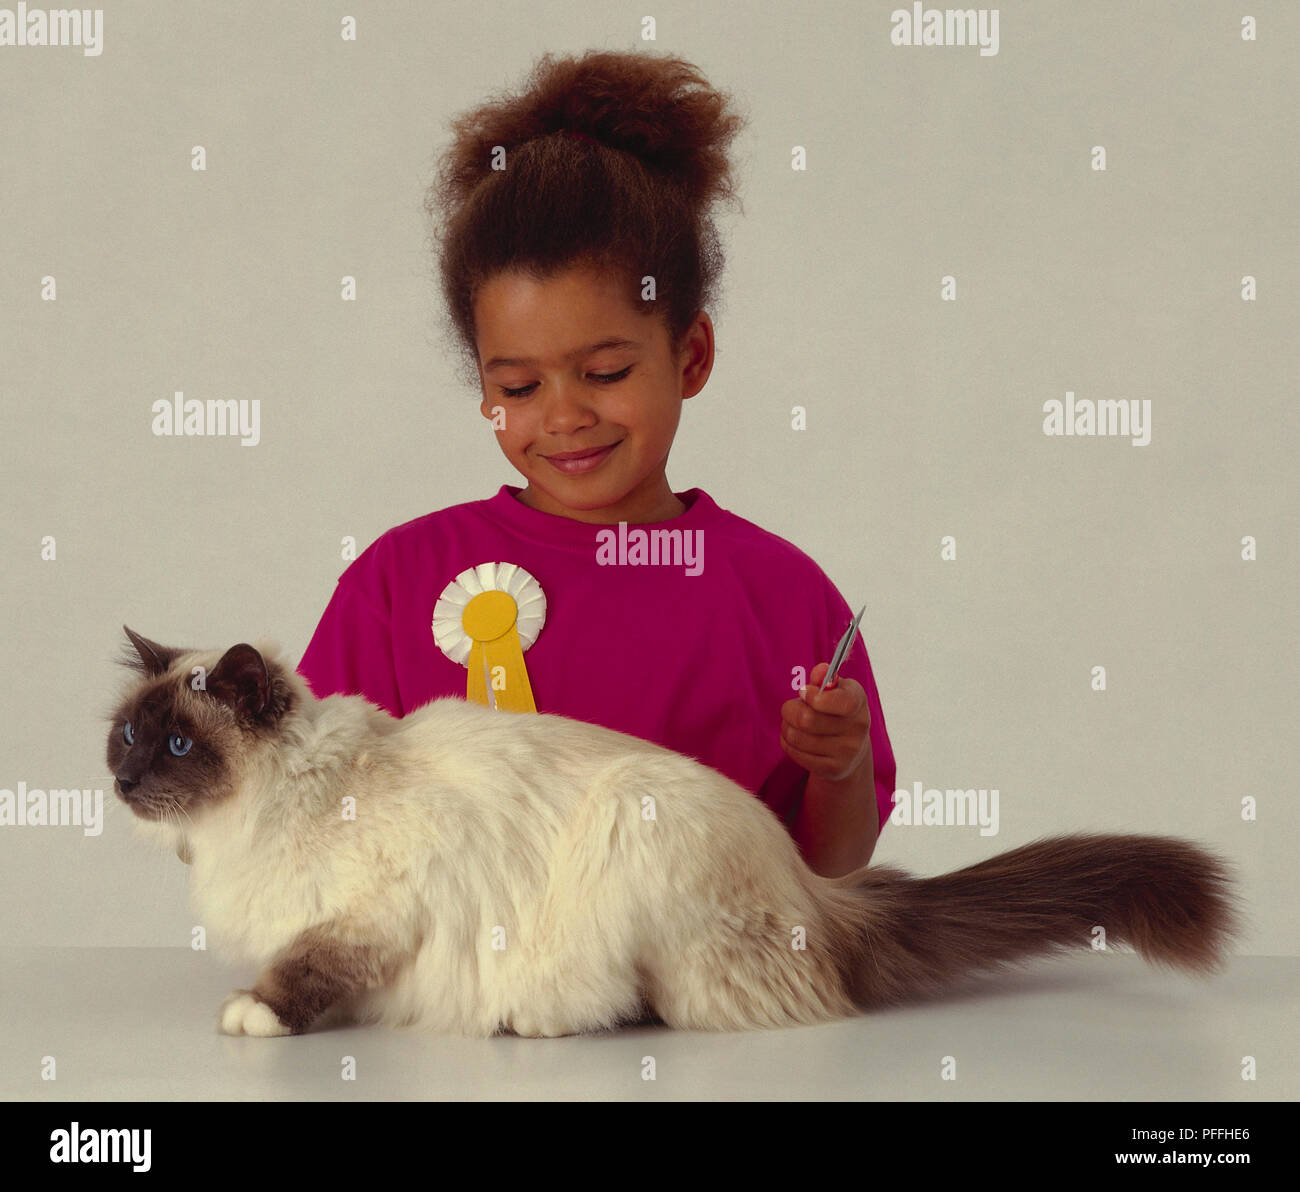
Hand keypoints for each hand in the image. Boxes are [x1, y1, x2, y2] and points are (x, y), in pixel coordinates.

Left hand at [779, 661, 872, 782]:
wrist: (851, 750)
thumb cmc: (836, 710)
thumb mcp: (834, 690)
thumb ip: (824, 678)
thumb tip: (821, 670)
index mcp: (858, 701)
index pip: (842, 702)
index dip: (815, 697)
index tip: (803, 692)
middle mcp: (858, 728)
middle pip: (807, 719)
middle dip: (790, 710)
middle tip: (792, 708)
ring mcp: (847, 752)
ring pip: (796, 737)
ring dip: (787, 726)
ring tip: (794, 723)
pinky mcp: (833, 769)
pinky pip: (794, 752)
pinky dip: (787, 742)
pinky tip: (796, 738)